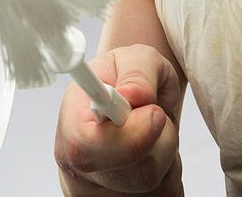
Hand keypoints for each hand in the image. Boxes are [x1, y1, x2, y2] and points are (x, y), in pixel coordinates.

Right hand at [55, 44, 183, 194]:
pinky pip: (167, 190)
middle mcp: (81, 170)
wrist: (129, 106)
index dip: (128, 135)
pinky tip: (153, 148)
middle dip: (158, 139)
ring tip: (151, 128)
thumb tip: (135, 96)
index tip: (154, 112)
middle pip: (134, 173)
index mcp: (71, 127)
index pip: (87, 147)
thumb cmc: (127, 80)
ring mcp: (105, 194)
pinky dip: (169, 166)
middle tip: (155, 112)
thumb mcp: (134, 58)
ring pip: (156, 180)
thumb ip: (137, 71)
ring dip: (166, 149)